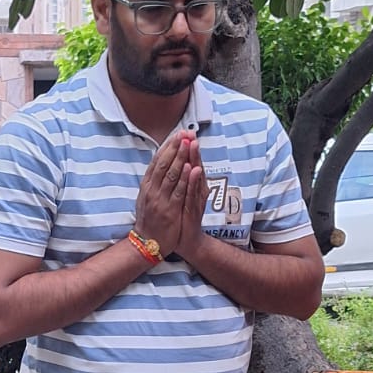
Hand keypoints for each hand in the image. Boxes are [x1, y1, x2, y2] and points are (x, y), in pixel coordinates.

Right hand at [134, 131, 202, 257]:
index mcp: (147, 185)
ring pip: (171, 174)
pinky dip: (184, 179)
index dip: (167, 146)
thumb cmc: (150, 220)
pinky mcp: (169, 210)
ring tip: (188, 143)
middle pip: (164, 163)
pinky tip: (190, 167)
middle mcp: (152, 189)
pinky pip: (178, 191)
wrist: (148, 243)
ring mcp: (160, 199)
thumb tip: (160, 164)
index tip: (177, 134)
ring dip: (180, 157)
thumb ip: (154, 181)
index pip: (157, 160)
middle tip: (184, 133)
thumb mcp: (147, 197)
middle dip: (175, 147)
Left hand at [174, 136, 210, 264]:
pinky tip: (193, 171)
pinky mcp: (194, 210)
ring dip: (194, 160)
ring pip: (196, 177)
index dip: (187, 148)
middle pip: (194, 165)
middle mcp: (196, 190)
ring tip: (193, 145)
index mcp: (191, 185)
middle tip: (190, 133)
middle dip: (191, 149)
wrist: (186, 240)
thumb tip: (177, 163)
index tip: (184, 132)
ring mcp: (196, 200)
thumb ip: (180, 179)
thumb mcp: (180, 195)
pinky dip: (193, 182)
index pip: (190, 162)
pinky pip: (193, 194)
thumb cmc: (182, 217)